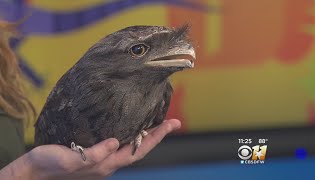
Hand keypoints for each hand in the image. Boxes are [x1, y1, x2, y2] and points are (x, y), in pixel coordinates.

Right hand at [0, 119, 180, 179]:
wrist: (34, 172)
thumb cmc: (49, 165)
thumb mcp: (70, 160)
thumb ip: (94, 154)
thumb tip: (115, 142)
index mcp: (106, 164)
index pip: (139, 149)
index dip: (157, 136)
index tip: (172, 124)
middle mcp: (109, 162)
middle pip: (140, 147)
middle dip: (157, 134)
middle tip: (172, 121)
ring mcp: (103, 158)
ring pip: (132, 145)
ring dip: (146, 134)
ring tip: (157, 123)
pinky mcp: (95, 152)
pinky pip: (120, 142)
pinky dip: (131, 133)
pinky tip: (131, 126)